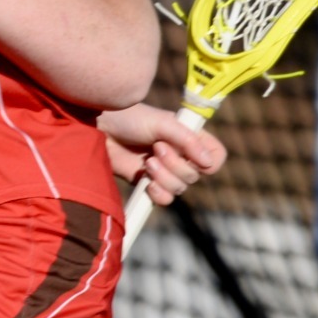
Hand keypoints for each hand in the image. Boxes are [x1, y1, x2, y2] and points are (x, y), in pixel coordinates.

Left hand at [99, 103, 225, 207]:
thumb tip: (208, 163)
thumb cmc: (131, 118)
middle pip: (195, 176)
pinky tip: (146, 182)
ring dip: (164, 178)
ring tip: (147, 162)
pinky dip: (158, 193)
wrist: (101, 129)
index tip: (194, 157)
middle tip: (156, 148)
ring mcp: (165, 170)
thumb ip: (187, 141)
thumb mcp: (162, 123)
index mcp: (189, 137)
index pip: (216, 156)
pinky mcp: (148, 183)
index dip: (210, 162)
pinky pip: (165, 199)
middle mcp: (180, 155)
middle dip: (175, 165)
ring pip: (179, 188)